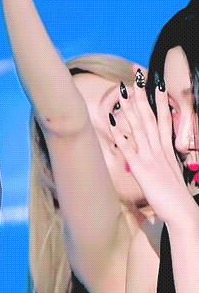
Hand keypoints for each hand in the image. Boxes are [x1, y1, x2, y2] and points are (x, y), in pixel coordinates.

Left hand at [109, 73, 188, 221]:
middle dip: (143, 98)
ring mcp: (150, 157)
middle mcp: (159, 150)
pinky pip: (128, 148)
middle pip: (150, 118)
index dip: (159, 101)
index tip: (154, 85)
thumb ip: (162, 161)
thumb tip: (155, 154)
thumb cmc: (174, 197)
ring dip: (130, 109)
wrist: (182, 214)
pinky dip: (119, 134)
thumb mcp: (169, 173)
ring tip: (124, 92)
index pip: (163, 120)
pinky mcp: (141, 168)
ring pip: (139, 127)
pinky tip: (111, 122)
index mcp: (167, 150)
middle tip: (136, 79)